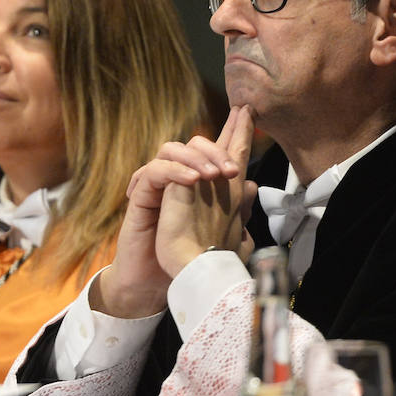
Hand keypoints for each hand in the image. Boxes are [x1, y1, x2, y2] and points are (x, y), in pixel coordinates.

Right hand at [154, 105, 256, 276]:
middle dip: (218, 144)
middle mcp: (180, 181)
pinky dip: (174, 171)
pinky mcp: (142, 196)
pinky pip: (154, 171)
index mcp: (201, 187)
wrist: (154, 285)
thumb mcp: (222, 237)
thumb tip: (253, 187)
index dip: (235, 131)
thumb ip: (238, 211)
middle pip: (195, 143)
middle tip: (232, 164)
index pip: (219, 151)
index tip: (249, 111)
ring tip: (214, 176)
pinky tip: (192, 181)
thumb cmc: (184, 262)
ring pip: (172, 148)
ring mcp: (160, 187)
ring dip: (196, 157)